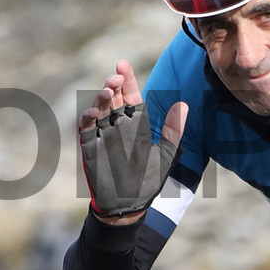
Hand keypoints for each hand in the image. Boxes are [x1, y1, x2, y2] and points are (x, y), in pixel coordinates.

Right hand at [78, 59, 187, 222]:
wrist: (128, 206)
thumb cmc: (147, 182)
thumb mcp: (165, 155)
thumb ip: (172, 130)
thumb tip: (184, 105)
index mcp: (134, 124)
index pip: (129, 95)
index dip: (126, 79)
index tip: (122, 64)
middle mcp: (117, 126)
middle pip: (112, 98)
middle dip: (112, 85)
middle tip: (115, 77)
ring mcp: (102, 136)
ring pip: (98, 110)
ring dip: (100, 98)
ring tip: (106, 90)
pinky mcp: (90, 148)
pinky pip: (86, 129)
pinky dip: (87, 119)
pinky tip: (93, 113)